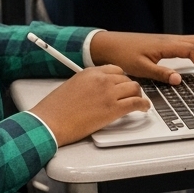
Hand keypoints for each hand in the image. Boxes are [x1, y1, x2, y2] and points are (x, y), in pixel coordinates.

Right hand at [29, 65, 149, 145]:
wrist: (49, 122)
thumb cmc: (54, 109)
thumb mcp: (70, 86)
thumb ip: (88, 84)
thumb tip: (98, 90)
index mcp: (89, 72)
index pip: (115, 70)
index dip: (121, 78)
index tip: (123, 84)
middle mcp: (101, 79)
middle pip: (126, 79)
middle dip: (129, 88)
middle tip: (131, 95)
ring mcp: (108, 93)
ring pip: (135, 89)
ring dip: (138, 95)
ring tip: (139, 102)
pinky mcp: (113, 109)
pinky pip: (136, 103)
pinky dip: (143, 105)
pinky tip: (144, 108)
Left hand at [89, 31, 193, 84]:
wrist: (108, 44)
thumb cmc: (122, 54)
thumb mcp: (141, 68)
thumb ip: (161, 74)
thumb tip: (179, 79)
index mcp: (166, 45)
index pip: (193, 50)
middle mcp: (170, 39)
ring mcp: (169, 39)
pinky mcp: (165, 42)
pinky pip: (189, 43)